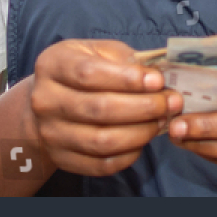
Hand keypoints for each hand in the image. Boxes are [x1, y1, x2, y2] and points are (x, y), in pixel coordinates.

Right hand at [27, 39, 181, 177]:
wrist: (49, 103)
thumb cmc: (82, 71)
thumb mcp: (97, 52)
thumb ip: (124, 59)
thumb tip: (158, 75)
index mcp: (52, 64)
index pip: (89, 73)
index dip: (127, 79)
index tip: (158, 81)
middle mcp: (44, 100)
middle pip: (99, 109)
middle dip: (143, 107)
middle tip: (171, 103)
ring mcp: (50, 134)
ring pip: (102, 141)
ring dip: (140, 133)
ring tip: (161, 121)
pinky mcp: (61, 159)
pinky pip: (100, 165)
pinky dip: (128, 155)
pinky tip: (143, 140)